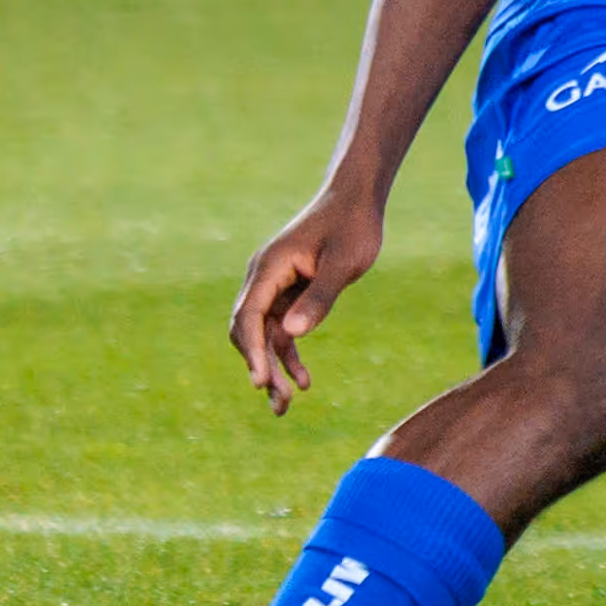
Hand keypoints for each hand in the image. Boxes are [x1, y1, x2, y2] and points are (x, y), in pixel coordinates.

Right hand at [231, 186, 382, 416]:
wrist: (356, 201)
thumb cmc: (352, 227)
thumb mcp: (343, 263)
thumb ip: (320, 298)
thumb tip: (291, 334)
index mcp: (269, 267)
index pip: (248, 316)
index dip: (252, 351)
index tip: (261, 382)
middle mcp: (263, 278)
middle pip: (249, 330)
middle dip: (259, 366)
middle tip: (278, 402)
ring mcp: (274, 286)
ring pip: (264, 335)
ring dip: (273, 368)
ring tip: (285, 405)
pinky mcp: (288, 292)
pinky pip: (281, 329)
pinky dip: (289, 353)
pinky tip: (303, 380)